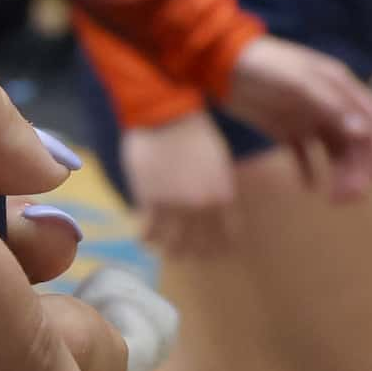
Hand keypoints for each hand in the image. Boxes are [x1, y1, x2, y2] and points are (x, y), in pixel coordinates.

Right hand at [121, 109, 237, 259]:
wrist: (168, 117)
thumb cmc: (198, 134)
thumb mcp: (220, 164)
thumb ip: (218, 190)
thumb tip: (213, 208)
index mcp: (224, 197)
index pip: (227, 236)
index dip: (220, 247)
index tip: (213, 251)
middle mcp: (202, 208)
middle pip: (199, 245)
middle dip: (193, 252)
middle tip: (186, 254)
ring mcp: (175, 206)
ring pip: (172, 242)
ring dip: (168, 250)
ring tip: (165, 251)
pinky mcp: (150, 201)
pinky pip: (148, 230)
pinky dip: (146, 237)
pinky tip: (144, 239)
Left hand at [219, 35, 371, 202]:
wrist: (220, 62)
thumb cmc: (263, 65)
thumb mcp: (298, 81)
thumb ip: (331, 105)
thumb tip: (363, 132)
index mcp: (341, 88)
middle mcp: (331, 105)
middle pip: (356, 143)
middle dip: (358, 171)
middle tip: (348, 198)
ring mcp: (309, 117)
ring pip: (335, 152)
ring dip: (339, 175)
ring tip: (333, 199)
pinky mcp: (287, 128)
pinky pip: (304, 155)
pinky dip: (309, 171)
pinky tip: (308, 186)